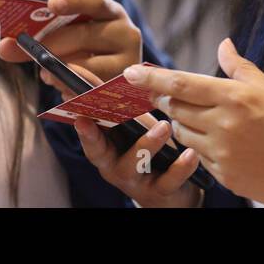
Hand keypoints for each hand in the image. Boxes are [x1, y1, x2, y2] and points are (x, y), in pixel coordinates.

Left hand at [0, 0, 141, 84]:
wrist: (112, 76)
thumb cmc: (84, 48)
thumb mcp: (68, 34)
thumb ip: (41, 35)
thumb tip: (4, 47)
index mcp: (110, 11)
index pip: (95, 0)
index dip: (73, 1)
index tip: (51, 4)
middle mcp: (125, 32)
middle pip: (83, 36)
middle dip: (48, 44)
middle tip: (21, 50)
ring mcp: (128, 61)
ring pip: (86, 67)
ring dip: (58, 72)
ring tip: (45, 75)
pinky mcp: (123, 89)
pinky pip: (90, 92)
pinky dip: (70, 91)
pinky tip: (62, 90)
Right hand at [67, 66, 203, 208]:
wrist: (174, 191)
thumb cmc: (150, 150)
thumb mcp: (134, 129)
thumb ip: (121, 107)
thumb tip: (110, 71)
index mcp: (106, 148)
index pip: (87, 132)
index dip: (78, 121)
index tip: (72, 110)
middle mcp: (115, 167)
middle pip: (99, 153)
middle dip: (93, 138)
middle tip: (89, 119)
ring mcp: (137, 181)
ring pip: (134, 165)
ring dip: (147, 144)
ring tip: (163, 126)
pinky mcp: (161, 192)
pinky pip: (169, 181)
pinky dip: (181, 167)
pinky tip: (191, 153)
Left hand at [124, 38, 263, 206]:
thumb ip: (241, 69)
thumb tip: (224, 45)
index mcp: (238, 97)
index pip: (182, 83)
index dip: (152, 78)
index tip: (130, 73)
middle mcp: (226, 124)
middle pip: (176, 107)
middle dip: (165, 98)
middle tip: (163, 91)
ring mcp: (224, 154)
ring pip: (183, 133)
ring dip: (182, 122)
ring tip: (200, 116)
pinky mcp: (226, 177)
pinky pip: (198, 156)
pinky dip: (200, 145)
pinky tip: (218, 140)